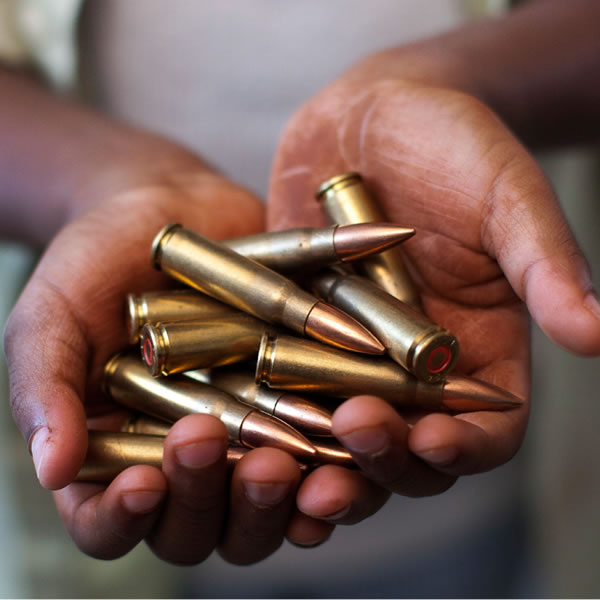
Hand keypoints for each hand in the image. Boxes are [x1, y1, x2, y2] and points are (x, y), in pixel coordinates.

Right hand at [3, 156, 311, 563]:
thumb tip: (52, 468)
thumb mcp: (54, 315)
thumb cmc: (98, 263)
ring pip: (269, 508)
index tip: (143, 482)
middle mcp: (187, 462)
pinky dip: (343, 464)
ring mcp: (247, 439)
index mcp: (115, 454)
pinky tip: (350, 448)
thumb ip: (46, 386)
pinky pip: (327, 458)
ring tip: (290, 458)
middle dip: (218, 500)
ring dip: (287, 500)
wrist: (171, 209)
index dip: (123, 519)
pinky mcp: (300, 410)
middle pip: (202, 526)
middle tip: (228, 450)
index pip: (112, 520)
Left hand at [267, 62, 599, 527]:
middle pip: (405, 447)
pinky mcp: (296, 334)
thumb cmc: (455, 146)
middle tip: (354, 430)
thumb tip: (598, 334)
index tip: (435, 438)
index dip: (465, 447)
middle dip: (381, 455)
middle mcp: (413, 368)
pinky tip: (241, 419)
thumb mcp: (508, 196)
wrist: (375, 115)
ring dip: (316, 455)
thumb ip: (546, 264)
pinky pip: (279, 385)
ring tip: (293, 459)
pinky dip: (263, 410)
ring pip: (335, 432)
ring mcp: (350, 356)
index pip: (485, 430)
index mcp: (479, 351)